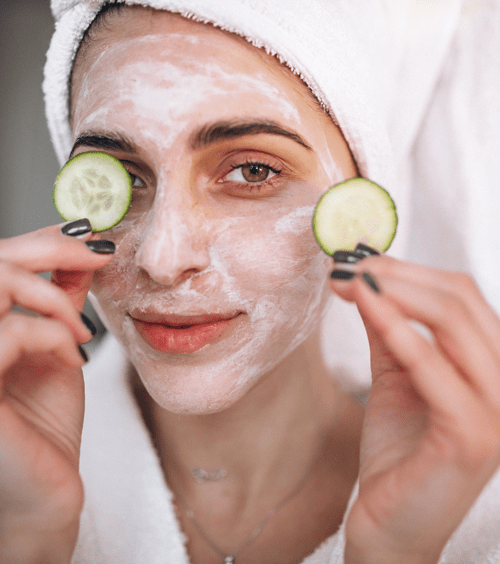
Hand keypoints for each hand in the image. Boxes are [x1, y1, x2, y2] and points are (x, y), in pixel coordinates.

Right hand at [0, 220, 113, 563]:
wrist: (45, 491)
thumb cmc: (44, 425)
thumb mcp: (56, 347)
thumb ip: (57, 301)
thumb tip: (78, 253)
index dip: (38, 238)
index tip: (85, 235)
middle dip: (50, 248)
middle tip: (97, 252)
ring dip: (49, 295)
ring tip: (81, 327)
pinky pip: (9, 332)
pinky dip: (51, 333)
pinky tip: (72, 355)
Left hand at [330, 253, 499, 563]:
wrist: (389, 527)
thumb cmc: (396, 453)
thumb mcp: (395, 378)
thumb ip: (391, 332)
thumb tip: (370, 281)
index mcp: (492, 369)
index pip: (461, 298)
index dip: (408, 270)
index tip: (358, 259)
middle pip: (460, 301)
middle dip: (398, 274)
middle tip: (346, 264)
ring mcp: (496, 413)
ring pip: (453, 322)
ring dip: (395, 291)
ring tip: (348, 278)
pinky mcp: (472, 437)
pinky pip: (433, 366)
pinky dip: (397, 329)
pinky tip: (365, 304)